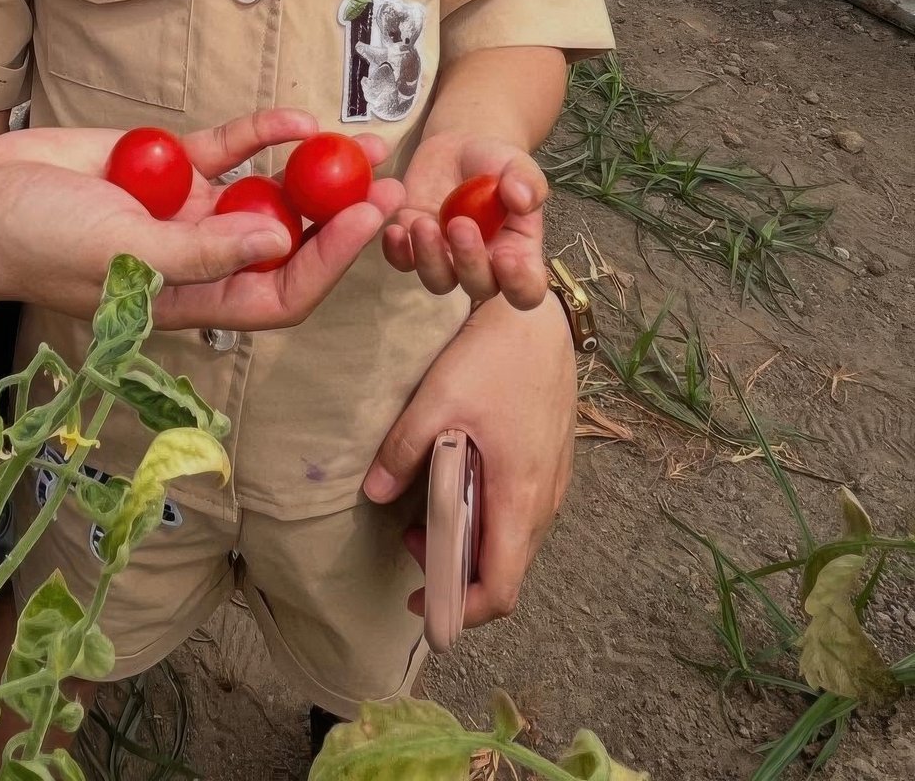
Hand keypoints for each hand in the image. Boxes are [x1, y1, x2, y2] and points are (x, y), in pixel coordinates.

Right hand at [0, 109, 404, 332]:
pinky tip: (297, 118)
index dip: (329, 262)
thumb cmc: (37, 247)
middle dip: (340, 218)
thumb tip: (277, 241)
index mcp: (191, 300)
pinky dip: (262, 134)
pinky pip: (227, 149)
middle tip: (391, 184)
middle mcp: (198, 257)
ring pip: (266, 190)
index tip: (368, 220)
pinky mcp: (164, 166)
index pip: (279, 292)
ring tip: (364, 146)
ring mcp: (184, 210)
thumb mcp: (121, 254)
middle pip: (287, 242)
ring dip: (314, 173)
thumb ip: (198, 250)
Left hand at [365, 291, 574, 628]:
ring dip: (472, 546)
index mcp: (519, 498)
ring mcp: (553, 484)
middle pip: (506, 572)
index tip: (420, 603)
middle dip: (457, 575)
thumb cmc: (491, 355)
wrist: (538, 316)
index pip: (499, 590)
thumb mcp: (437, 399)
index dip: (459, 611)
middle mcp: (544, 502)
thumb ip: (404, 450)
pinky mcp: (551, 464)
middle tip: (413, 544)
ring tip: (429, 513)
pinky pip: (522, 515)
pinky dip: (488, 520)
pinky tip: (458, 482)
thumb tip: (375, 492)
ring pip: (515, 544)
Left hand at [381, 130, 547, 306]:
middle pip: (479, 287)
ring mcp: (447, 258)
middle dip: (468, 262)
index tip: (505, 257)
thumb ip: (526, 181)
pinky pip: (403, 262)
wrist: (460, 148)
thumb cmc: (497, 163)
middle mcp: (484, 264)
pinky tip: (396, 229)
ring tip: (423, 223)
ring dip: (429, 259)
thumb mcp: (517, 164)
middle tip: (460, 224)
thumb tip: (522, 200)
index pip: (526, 289)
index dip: (517, 284)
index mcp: (519, 252)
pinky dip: (397, 252)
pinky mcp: (414, 245)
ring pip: (439, 281)